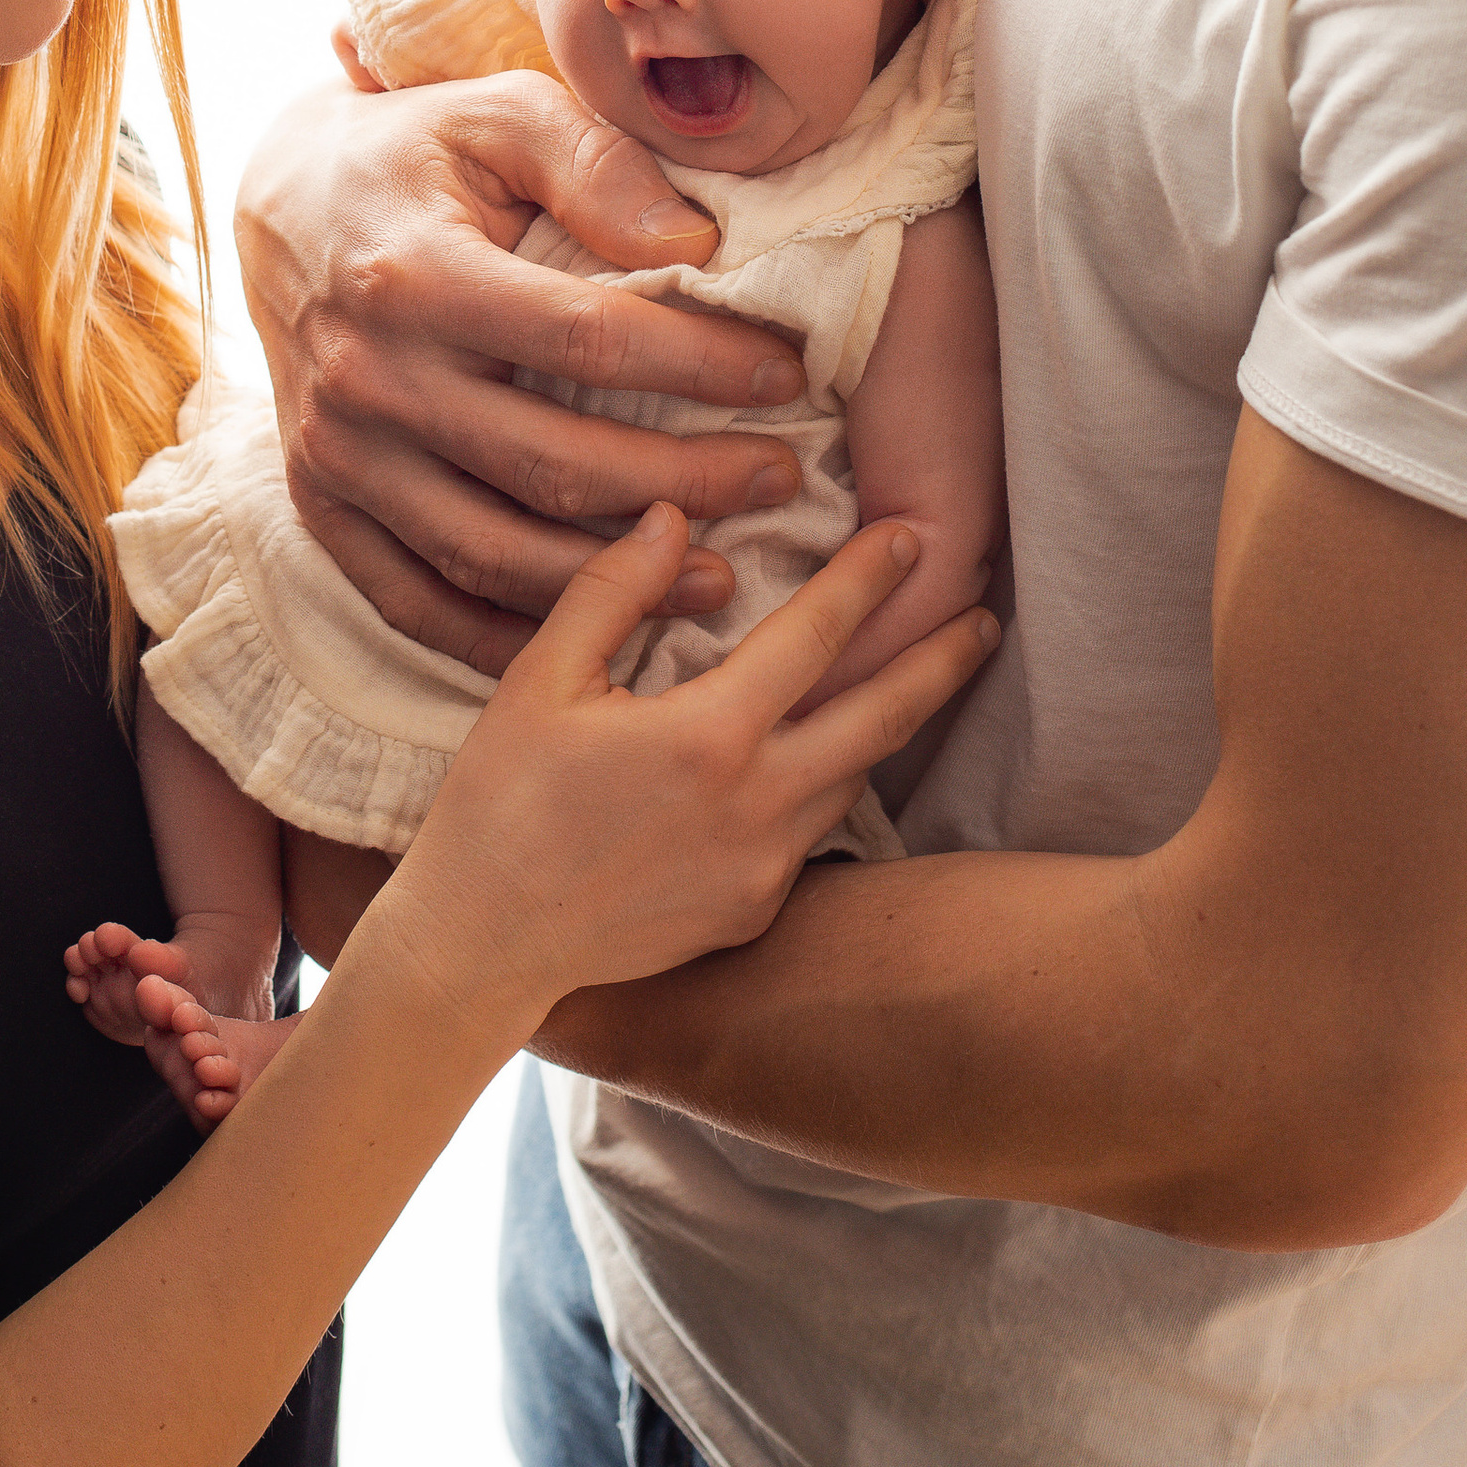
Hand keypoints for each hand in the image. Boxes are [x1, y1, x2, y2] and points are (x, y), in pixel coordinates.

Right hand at [235, 77, 812, 675]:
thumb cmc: (414, 154)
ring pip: (493, 555)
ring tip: (720, 577)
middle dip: (686, 486)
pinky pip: (419, 602)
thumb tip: (697, 239)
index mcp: (413, 275)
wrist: (273, 208)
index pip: (585, 340)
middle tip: (779, 480)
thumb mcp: (499, 114)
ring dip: (617, 584)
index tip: (785, 375)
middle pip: (552, 466)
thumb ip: (598, 165)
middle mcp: (365, 379)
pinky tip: (601, 635)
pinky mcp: (319, 506)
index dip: (699, 367)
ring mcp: (337, 456)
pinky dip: (511, 635)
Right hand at [374, 504, 1001, 1035]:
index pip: (819, 637)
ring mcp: (764, 869)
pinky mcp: (752, 913)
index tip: (914, 535)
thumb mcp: (541, 681)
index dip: (871, 579)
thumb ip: (615, 591)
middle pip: (883, 718)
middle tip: (985, 615)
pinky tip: (821, 761)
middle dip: (942, 659)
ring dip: (890, 724)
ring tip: (918, 676)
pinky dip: (826, 784)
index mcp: (711, 737)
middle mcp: (759, 806)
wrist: (481, 948)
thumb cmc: (498, 806)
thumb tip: (674, 518)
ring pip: (850, 778)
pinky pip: (810, 833)